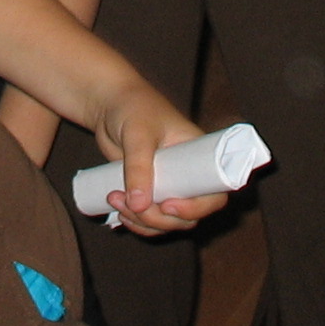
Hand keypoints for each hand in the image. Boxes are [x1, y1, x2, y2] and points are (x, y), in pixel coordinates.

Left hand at [91, 84, 219, 235]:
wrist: (110, 103)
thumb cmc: (133, 107)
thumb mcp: (138, 135)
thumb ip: (138, 167)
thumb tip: (138, 206)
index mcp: (200, 156)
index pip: (214, 194)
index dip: (197, 208)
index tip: (168, 205)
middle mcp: (189, 175)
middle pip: (188, 216)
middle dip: (159, 218)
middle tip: (130, 204)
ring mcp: (169, 185)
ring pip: (167, 222)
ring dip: (143, 222)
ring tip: (115, 199)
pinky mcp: (150, 191)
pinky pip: (151, 220)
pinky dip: (136, 222)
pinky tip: (118, 210)